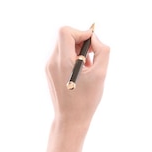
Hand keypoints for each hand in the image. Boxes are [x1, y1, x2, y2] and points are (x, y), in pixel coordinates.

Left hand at [45, 26, 109, 151]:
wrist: (71, 119)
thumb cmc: (87, 99)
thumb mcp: (101, 75)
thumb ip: (102, 52)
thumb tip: (95, 38)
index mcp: (62, 60)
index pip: (65, 31)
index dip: (81, 32)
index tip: (93, 44)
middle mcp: (52, 61)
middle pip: (64, 37)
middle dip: (81, 42)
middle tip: (93, 56)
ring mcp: (49, 67)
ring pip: (63, 46)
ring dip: (78, 51)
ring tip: (89, 68)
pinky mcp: (50, 72)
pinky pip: (61, 56)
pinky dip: (73, 59)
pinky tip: (82, 73)